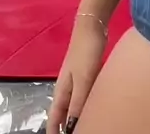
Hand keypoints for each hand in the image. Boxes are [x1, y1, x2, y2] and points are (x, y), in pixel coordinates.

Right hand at [47, 17, 106, 133]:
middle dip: (66, 128)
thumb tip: (71, 127)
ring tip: (86, 127)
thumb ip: (78, 104)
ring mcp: (75, 81)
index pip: (54, 120)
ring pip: (73, 106)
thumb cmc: (86, 53)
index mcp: (61, 92)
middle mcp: (65, 89)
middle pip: (62, 115)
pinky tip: (95, 109)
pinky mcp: (86, 75)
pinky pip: (83, 97)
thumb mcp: (83, 81)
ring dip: (76, 117)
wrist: (92, 26)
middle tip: (80, 133)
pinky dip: (86, 106)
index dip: (55, 133)